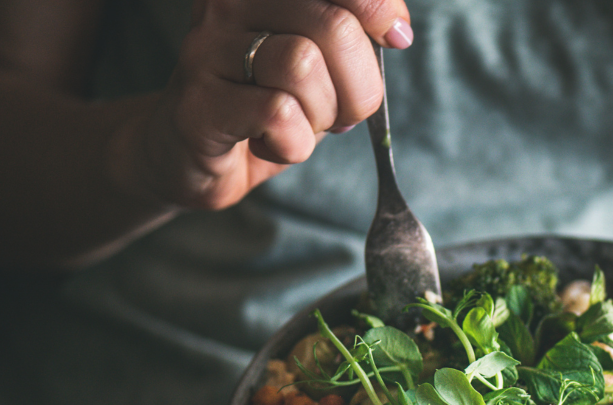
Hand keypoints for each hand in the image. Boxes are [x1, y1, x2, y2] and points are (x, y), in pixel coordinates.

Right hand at [120, 0, 412, 210]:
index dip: (377, 7)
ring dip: (321, 116)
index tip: (396, 37)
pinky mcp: (198, 102)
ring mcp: (207, 49)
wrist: (188, 155)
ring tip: (297, 128)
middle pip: (333, 26)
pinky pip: (277, 114)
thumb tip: (397, 29)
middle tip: (340, 113)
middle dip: (358, 85)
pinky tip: (271, 145)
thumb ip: (352, 36)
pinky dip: (293, 144)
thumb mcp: (320, 65)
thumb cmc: (263, 106)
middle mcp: (228, 4)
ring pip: (303, 66)